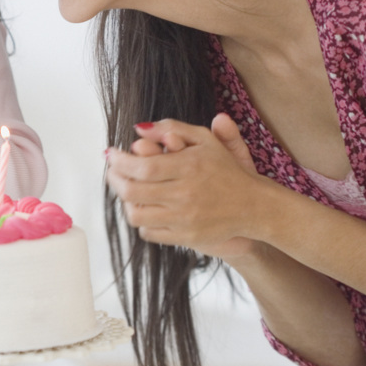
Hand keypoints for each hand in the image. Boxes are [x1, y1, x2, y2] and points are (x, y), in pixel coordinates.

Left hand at [104, 114, 266, 260]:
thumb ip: (172, 128)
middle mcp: (185, 194)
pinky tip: (145, 207)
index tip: (111, 154)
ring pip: (136, 214)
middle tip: (113, 171)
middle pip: (133, 190)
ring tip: (127, 190)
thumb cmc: (226, 170)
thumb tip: (138, 128)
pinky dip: (141, 220)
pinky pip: (149, 232)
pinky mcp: (186, 237)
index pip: (141, 166)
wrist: (254, 206)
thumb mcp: (205, 140)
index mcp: (189, 167)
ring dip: (125, 201)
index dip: (119, 161)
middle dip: (115, 179)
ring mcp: (185, 218)